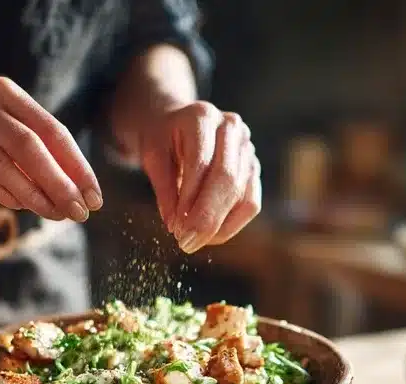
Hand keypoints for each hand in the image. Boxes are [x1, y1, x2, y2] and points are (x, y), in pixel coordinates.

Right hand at [0, 76, 101, 220]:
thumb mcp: (12, 132)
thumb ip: (45, 154)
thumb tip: (82, 192)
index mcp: (5, 92)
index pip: (52, 130)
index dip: (77, 166)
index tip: (94, 198)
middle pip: (28, 146)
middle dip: (59, 183)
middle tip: (79, 212)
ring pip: (2, 164)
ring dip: (34, 195)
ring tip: (55, 215)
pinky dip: (6, 195)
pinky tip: (23, 207)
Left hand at [139, 101, 260, 252]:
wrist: (178, 123)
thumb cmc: (162, 138)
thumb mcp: (152, 157)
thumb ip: (164, 189)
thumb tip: (175, 225)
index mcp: (202, 117)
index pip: (200, 163)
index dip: (188, 198)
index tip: (175, 227)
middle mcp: (231, 128)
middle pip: (227, 179)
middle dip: (206, 217)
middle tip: (186, 243)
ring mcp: (247, 148)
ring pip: (242, 195)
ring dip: (219, 225)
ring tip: (196, 241)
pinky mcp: (253, 168)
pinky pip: (250, 203)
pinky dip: (232, 224)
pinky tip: (211, 236)